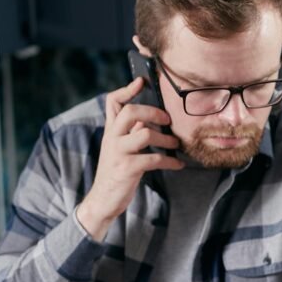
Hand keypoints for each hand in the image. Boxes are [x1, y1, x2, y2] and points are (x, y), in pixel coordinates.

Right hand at [77, 77, 182, 240]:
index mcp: (111, 130)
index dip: (127, 90)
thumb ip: (132, 132)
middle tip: (168, 121)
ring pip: (145, 134)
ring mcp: (118, 153)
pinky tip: (178, 165)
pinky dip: (170, 161)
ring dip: (166, 139)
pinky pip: (153, 159)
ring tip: (176, 145)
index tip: (142, 81)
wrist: (103, 199)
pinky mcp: (127, 169)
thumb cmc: (118, 171)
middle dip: (153, 112)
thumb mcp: (121, 148)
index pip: (113, 102)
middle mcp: (112, 138)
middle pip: (130, 112)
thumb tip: (152, 118)